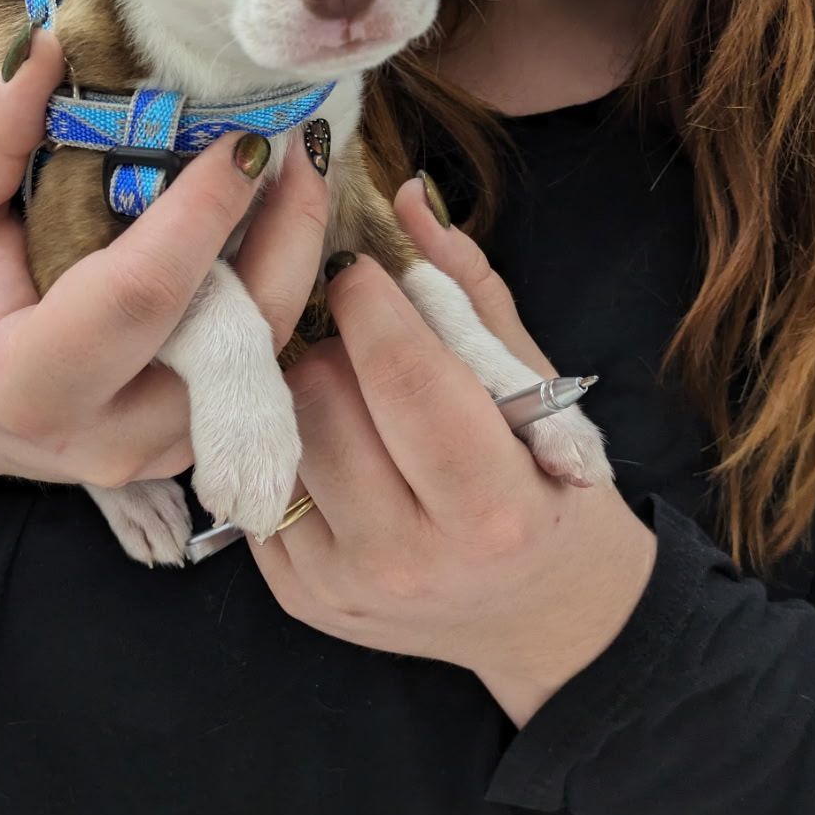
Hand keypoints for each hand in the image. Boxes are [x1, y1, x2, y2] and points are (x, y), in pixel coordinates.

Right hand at [0, 27, 328, 508]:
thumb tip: (45, 45)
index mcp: (30, 384)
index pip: (144, 294)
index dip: (205, 210)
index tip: (245, 135)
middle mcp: (109, 436)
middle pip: (236, 334)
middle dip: (285, 230)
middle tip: (298, 139)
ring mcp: (159, 451)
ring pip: (267, 354)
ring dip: (295, 254)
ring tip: (300, 166)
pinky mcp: (193, 443)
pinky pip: (261, 364)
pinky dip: (277, 286)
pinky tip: (276, 218)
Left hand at [246, 177, 658, 726]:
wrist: (545, 621)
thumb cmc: (552, 490)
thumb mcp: (538, 389)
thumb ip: (469, 289)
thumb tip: (404, 193)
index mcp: (491, 508)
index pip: (404, 376)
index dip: (371, 302)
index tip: (361, 270)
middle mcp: (410, 558)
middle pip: (326, 396)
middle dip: (338, 346)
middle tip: (366, 342)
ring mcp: (343, 585)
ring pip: (283, 431)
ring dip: (308, 391)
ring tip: (354, 393)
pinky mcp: (298, 597)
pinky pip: (263, 480)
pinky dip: (290, 444)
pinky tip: (337, 443)